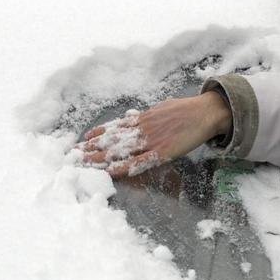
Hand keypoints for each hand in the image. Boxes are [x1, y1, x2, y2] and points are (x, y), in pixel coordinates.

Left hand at [78, 92, 231, 177]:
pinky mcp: (162, 152)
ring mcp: (151, 141)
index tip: (82, 139)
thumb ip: (148, 115)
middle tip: (74, 154)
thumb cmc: (186, 109)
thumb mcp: (162, 107)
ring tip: (85, 163)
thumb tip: (135, 115)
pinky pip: (139, 162)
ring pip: (121, 150)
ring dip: (101, 158)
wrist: (205, 112)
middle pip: (112, 140)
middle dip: (92, 148)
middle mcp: (142, 128)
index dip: (98, 133)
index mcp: (142, 118)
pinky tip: (112, 171)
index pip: (115, 127)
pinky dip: (125, 167)